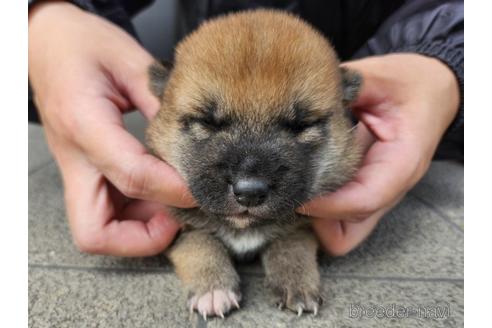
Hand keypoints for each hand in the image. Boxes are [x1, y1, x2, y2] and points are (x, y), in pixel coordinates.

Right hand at [29, 2, 194, 255]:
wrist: (46, 43)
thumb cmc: (83, 45)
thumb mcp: (129, 60)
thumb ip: (161, 100)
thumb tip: (193, 139)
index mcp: (85, 124)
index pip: (132, 176)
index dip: (172, 190)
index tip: (201, 189)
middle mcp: (75, 158)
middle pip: (95, 231)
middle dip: (143, 237)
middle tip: (179, 216)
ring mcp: (75, 169)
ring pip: (97, 228)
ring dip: (141, 228)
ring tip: (175, 204)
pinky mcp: (83, 171)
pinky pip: (105, 211)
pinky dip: (135, 214)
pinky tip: (160, 192)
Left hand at [298, 54, 459, 255]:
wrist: (430, 90)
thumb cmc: (409, 84)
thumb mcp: (378, 78)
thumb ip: (344, 88)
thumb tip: (302, 99)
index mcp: (401, 162)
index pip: (363, 200)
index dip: (325, 203)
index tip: (295, 192)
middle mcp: (389, 187)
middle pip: (347, 232)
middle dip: (315, 218)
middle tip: (289, 190)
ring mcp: (377, 194)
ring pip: (342, 231)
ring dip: (315, 216)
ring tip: (292, 186)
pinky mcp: (364, 190)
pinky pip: (339, 216)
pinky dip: (319, 207)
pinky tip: (303, 179)